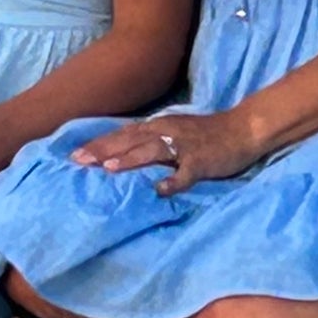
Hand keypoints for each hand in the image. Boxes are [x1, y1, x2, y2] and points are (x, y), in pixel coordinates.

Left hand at [69, 111, 256, 196]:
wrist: (243, 129)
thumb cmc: (206, 134)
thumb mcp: (173, 133)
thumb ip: (149, 142)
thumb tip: (120, 155)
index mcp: (158, 126)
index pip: (122, 135)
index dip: (99, 144)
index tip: (74, 154)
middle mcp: (167, 132)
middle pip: (130, 140)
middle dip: (103, 151)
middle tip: (78, 161)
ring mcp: (185, 146)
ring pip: (153, 151)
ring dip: (130, 159)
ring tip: (108, 169)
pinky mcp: (202, 161)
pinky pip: (186, 172)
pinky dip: (173, 180)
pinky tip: (160, 190)